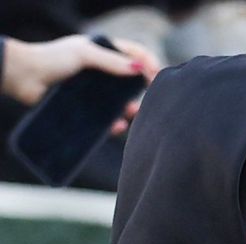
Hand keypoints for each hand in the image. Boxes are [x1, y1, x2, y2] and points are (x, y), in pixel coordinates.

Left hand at [2, 35, 160, 121]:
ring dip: (132, 109)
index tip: (157, 76)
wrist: (25, 77)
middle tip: (152, 98)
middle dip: (145, 90)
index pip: (135, 54)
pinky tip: (119, 125)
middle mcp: (103, 72)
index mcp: (103, 52)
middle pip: (133, 81)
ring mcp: (96, 92)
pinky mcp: (89, 110)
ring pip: (123, 103)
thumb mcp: (84, 54)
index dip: (149, 63)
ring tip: (133, 113)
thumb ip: (112, 61)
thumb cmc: (52, 59)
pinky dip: (116, 124)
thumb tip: (139, 69)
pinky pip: (109, 120)